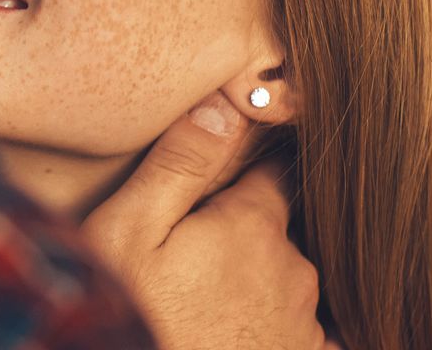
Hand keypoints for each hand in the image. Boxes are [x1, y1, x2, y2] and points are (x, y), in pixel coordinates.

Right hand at [81, 94, 336, 348]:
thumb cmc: (131, 314)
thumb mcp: (130, 232)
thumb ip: (177, 166)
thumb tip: (222, 104)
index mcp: (251, 227)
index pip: (267, 176)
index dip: (241, 171)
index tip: (217, 179)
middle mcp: (292, 271)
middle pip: (271, 234)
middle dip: (238, 236)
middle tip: (183, 257)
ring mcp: (302, 326)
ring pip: (279, 286)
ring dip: (247, 286)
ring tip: (193, 302)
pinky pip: (292, 334)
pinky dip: (263, 330)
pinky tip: (220, 331)